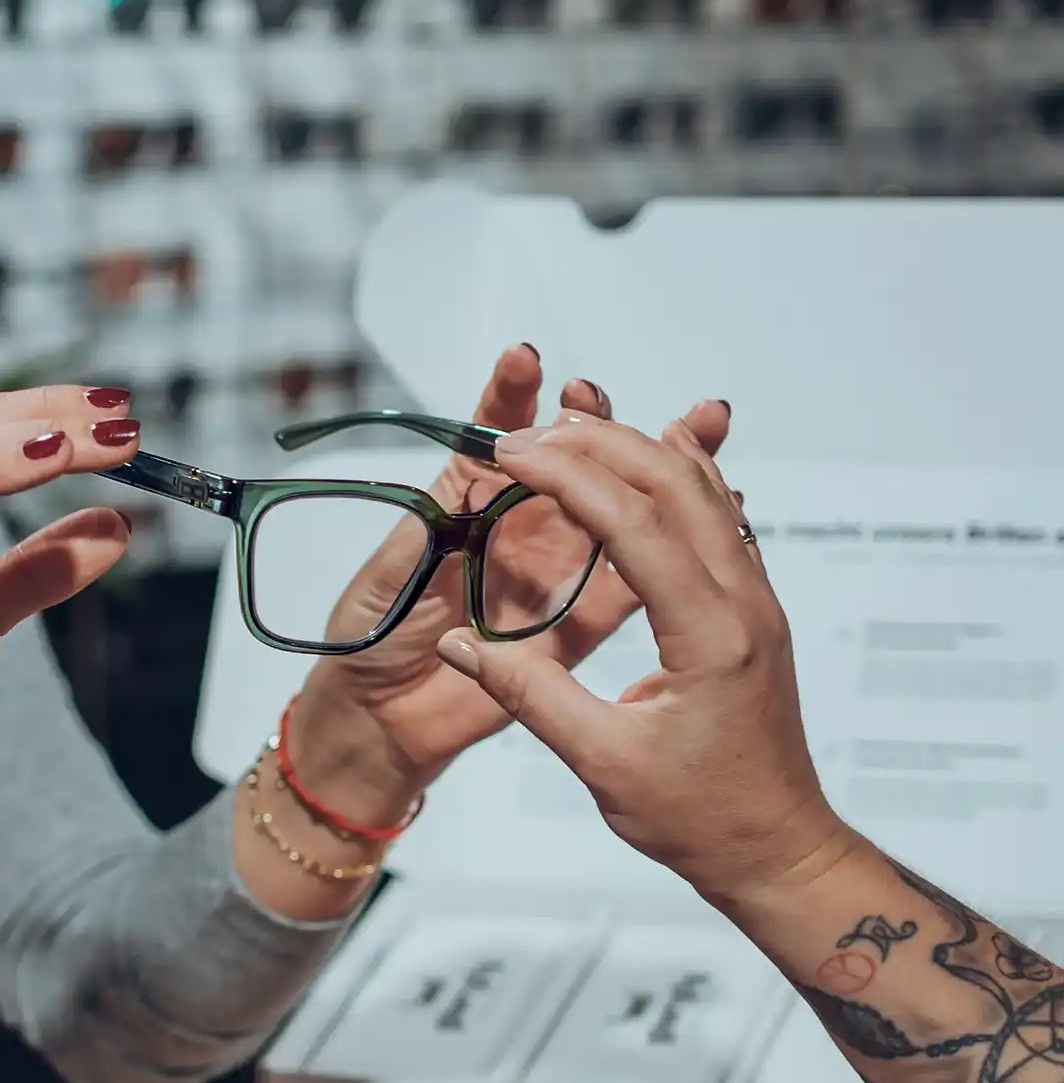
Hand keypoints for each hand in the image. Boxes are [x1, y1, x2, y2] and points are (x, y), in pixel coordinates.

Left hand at [294, 346, 730, 807]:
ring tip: (690, 429)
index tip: (525, 360)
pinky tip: (710, 512)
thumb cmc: (371, 639)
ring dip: (647, 472)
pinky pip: (626, 590)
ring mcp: (552, 579)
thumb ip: (436, 522)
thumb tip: (472, 467)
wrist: (378, 722)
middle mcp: (518, 534)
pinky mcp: (573, 631)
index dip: (511, 398)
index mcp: (468, 508)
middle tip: (600, 397)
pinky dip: (666, 555)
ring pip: (611, 516)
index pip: (496, 440)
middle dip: (592, 424)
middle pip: (570, 467)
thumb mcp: (394, 570)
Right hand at [432, 412, 850, 900]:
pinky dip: (672, 478)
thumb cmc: (700, 819)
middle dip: (598, 444)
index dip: (567, 478)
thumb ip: (527, 694)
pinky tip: (643, 462)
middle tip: (528, 435)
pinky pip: (717, 518)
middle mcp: (744, 603)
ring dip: (637, 451)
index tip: (511, 454)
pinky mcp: (751, 610)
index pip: (634, 524)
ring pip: (702, 491)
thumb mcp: (601, 763)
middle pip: (676, 483)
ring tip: (570, 432)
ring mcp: (755, 602)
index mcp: (709, 635)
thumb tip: (456, 645)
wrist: (778, 849)